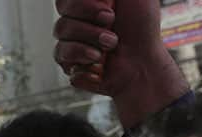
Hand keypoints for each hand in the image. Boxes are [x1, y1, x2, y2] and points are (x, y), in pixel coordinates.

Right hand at [54, 0, 188, 128]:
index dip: (83, 2)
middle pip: (62, 10)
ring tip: (111, 46)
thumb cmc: (142, 28)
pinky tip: (98, 62)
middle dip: (89, 18)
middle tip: (112, 25)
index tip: (109, 7)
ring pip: (60, 31)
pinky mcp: (68, 62)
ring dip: (89, 39)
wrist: (142, 64)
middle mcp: (78, 18)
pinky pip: (59, 54)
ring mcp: (71, 40)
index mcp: (90, 1)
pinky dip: (81, 57)